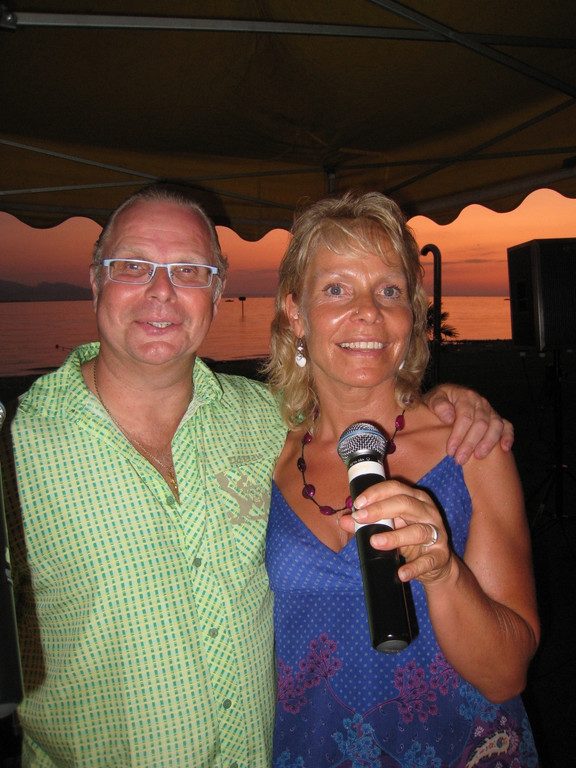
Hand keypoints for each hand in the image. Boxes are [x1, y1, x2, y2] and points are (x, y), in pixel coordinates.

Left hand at [339, 480, 453, 583]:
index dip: (376, 493)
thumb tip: (343, 520)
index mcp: (416, 499)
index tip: (358, 503)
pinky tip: (401, 573)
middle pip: (405, 504)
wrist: (437, 565)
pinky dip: (414, 568)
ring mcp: (437, 534)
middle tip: (360, 518)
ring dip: (395, 537)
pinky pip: (428, 561)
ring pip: (418, 531)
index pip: (395, 488)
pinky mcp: (440, 555)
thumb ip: (368, 523)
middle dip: (380, 509)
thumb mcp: (390, 528)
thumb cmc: (410, 540)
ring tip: (375, 542)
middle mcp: (428, 512)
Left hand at [423, 383, 513, 463]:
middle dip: (470, 444)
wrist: (445, 398)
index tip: (450, 451)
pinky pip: (507, 426)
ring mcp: (490, 410)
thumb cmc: (438, 403)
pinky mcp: (497, 418)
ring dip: (488, 442)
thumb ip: (438, 405)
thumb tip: (449, 418)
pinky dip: (508, 436)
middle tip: (460, 459)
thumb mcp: (432, 399)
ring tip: (478, 456)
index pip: (465, 417)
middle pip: (480, 424)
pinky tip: (504, 449)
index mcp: (465, 397)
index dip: (458, 435)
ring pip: (495, 426)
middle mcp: (480, 402)